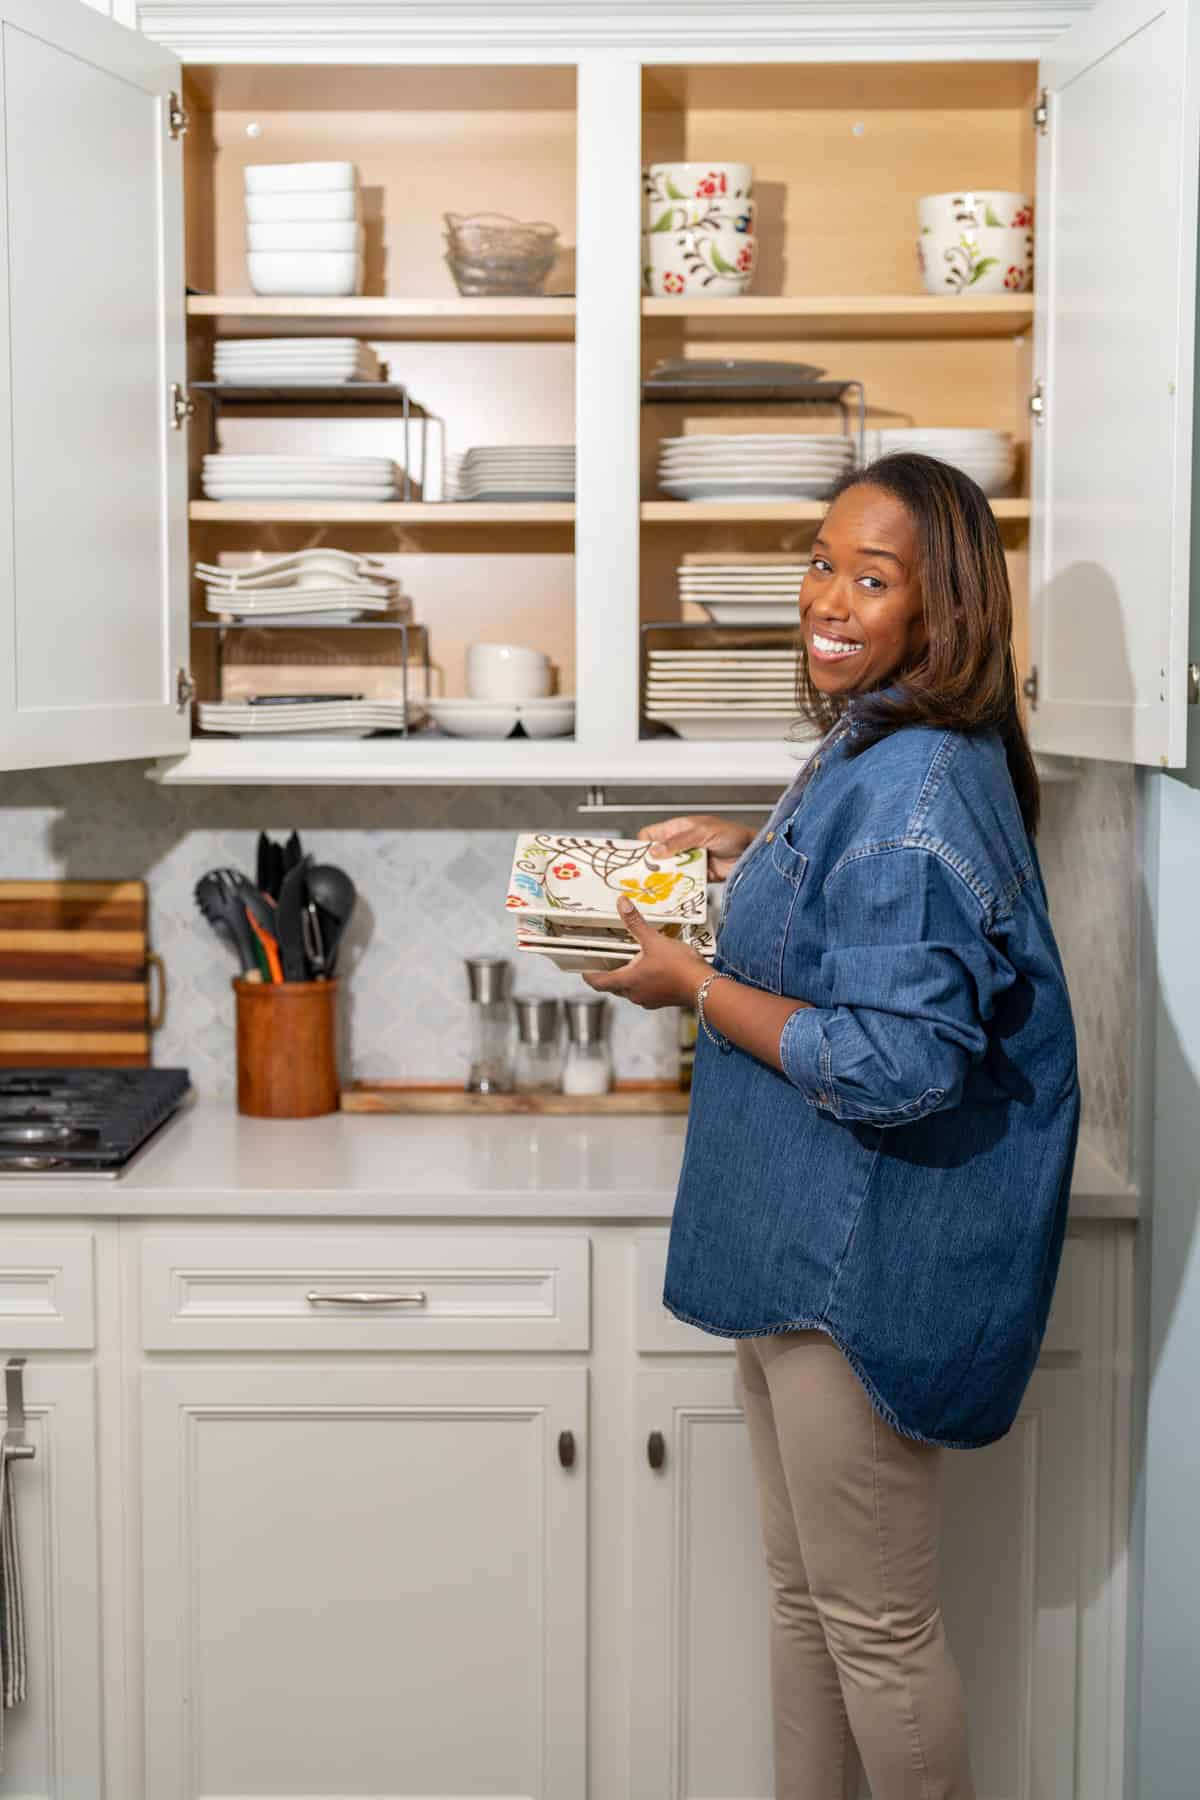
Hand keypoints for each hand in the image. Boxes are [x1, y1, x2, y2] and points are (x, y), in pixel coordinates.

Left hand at [582, 897, 707, 1009]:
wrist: (705, 987)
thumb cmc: (678, 966)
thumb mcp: (654, 940)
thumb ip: (636, 923)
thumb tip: (622, 903)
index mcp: (627, 981)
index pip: (599, 982)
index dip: (589, 976)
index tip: (584, 971)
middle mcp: (635, 994)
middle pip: (614, 987)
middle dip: (608, 976)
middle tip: (605, 963)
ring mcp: (649, 1000)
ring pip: (630, 991)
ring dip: (627, 979)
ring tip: (629, 964)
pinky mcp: (662, 1001)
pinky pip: (646, 992)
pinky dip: (643, 983)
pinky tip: (652, 971)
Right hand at [637, 814, 756, 880]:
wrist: (752, 853)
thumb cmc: (731, 834)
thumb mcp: (702, 832)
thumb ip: (678, 841)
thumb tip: (655, 851)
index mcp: (678, 829)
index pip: (650, 836)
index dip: (641, 846)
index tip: (636, 859)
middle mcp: (680, 846)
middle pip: (656, 857)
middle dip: (649, 867)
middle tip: (643, 877)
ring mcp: (688, 862)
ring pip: (667, 873)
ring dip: (664, 879)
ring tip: (657, 887)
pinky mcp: (697, 877)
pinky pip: (681, 884)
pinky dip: (678, 889)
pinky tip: (675, 892)